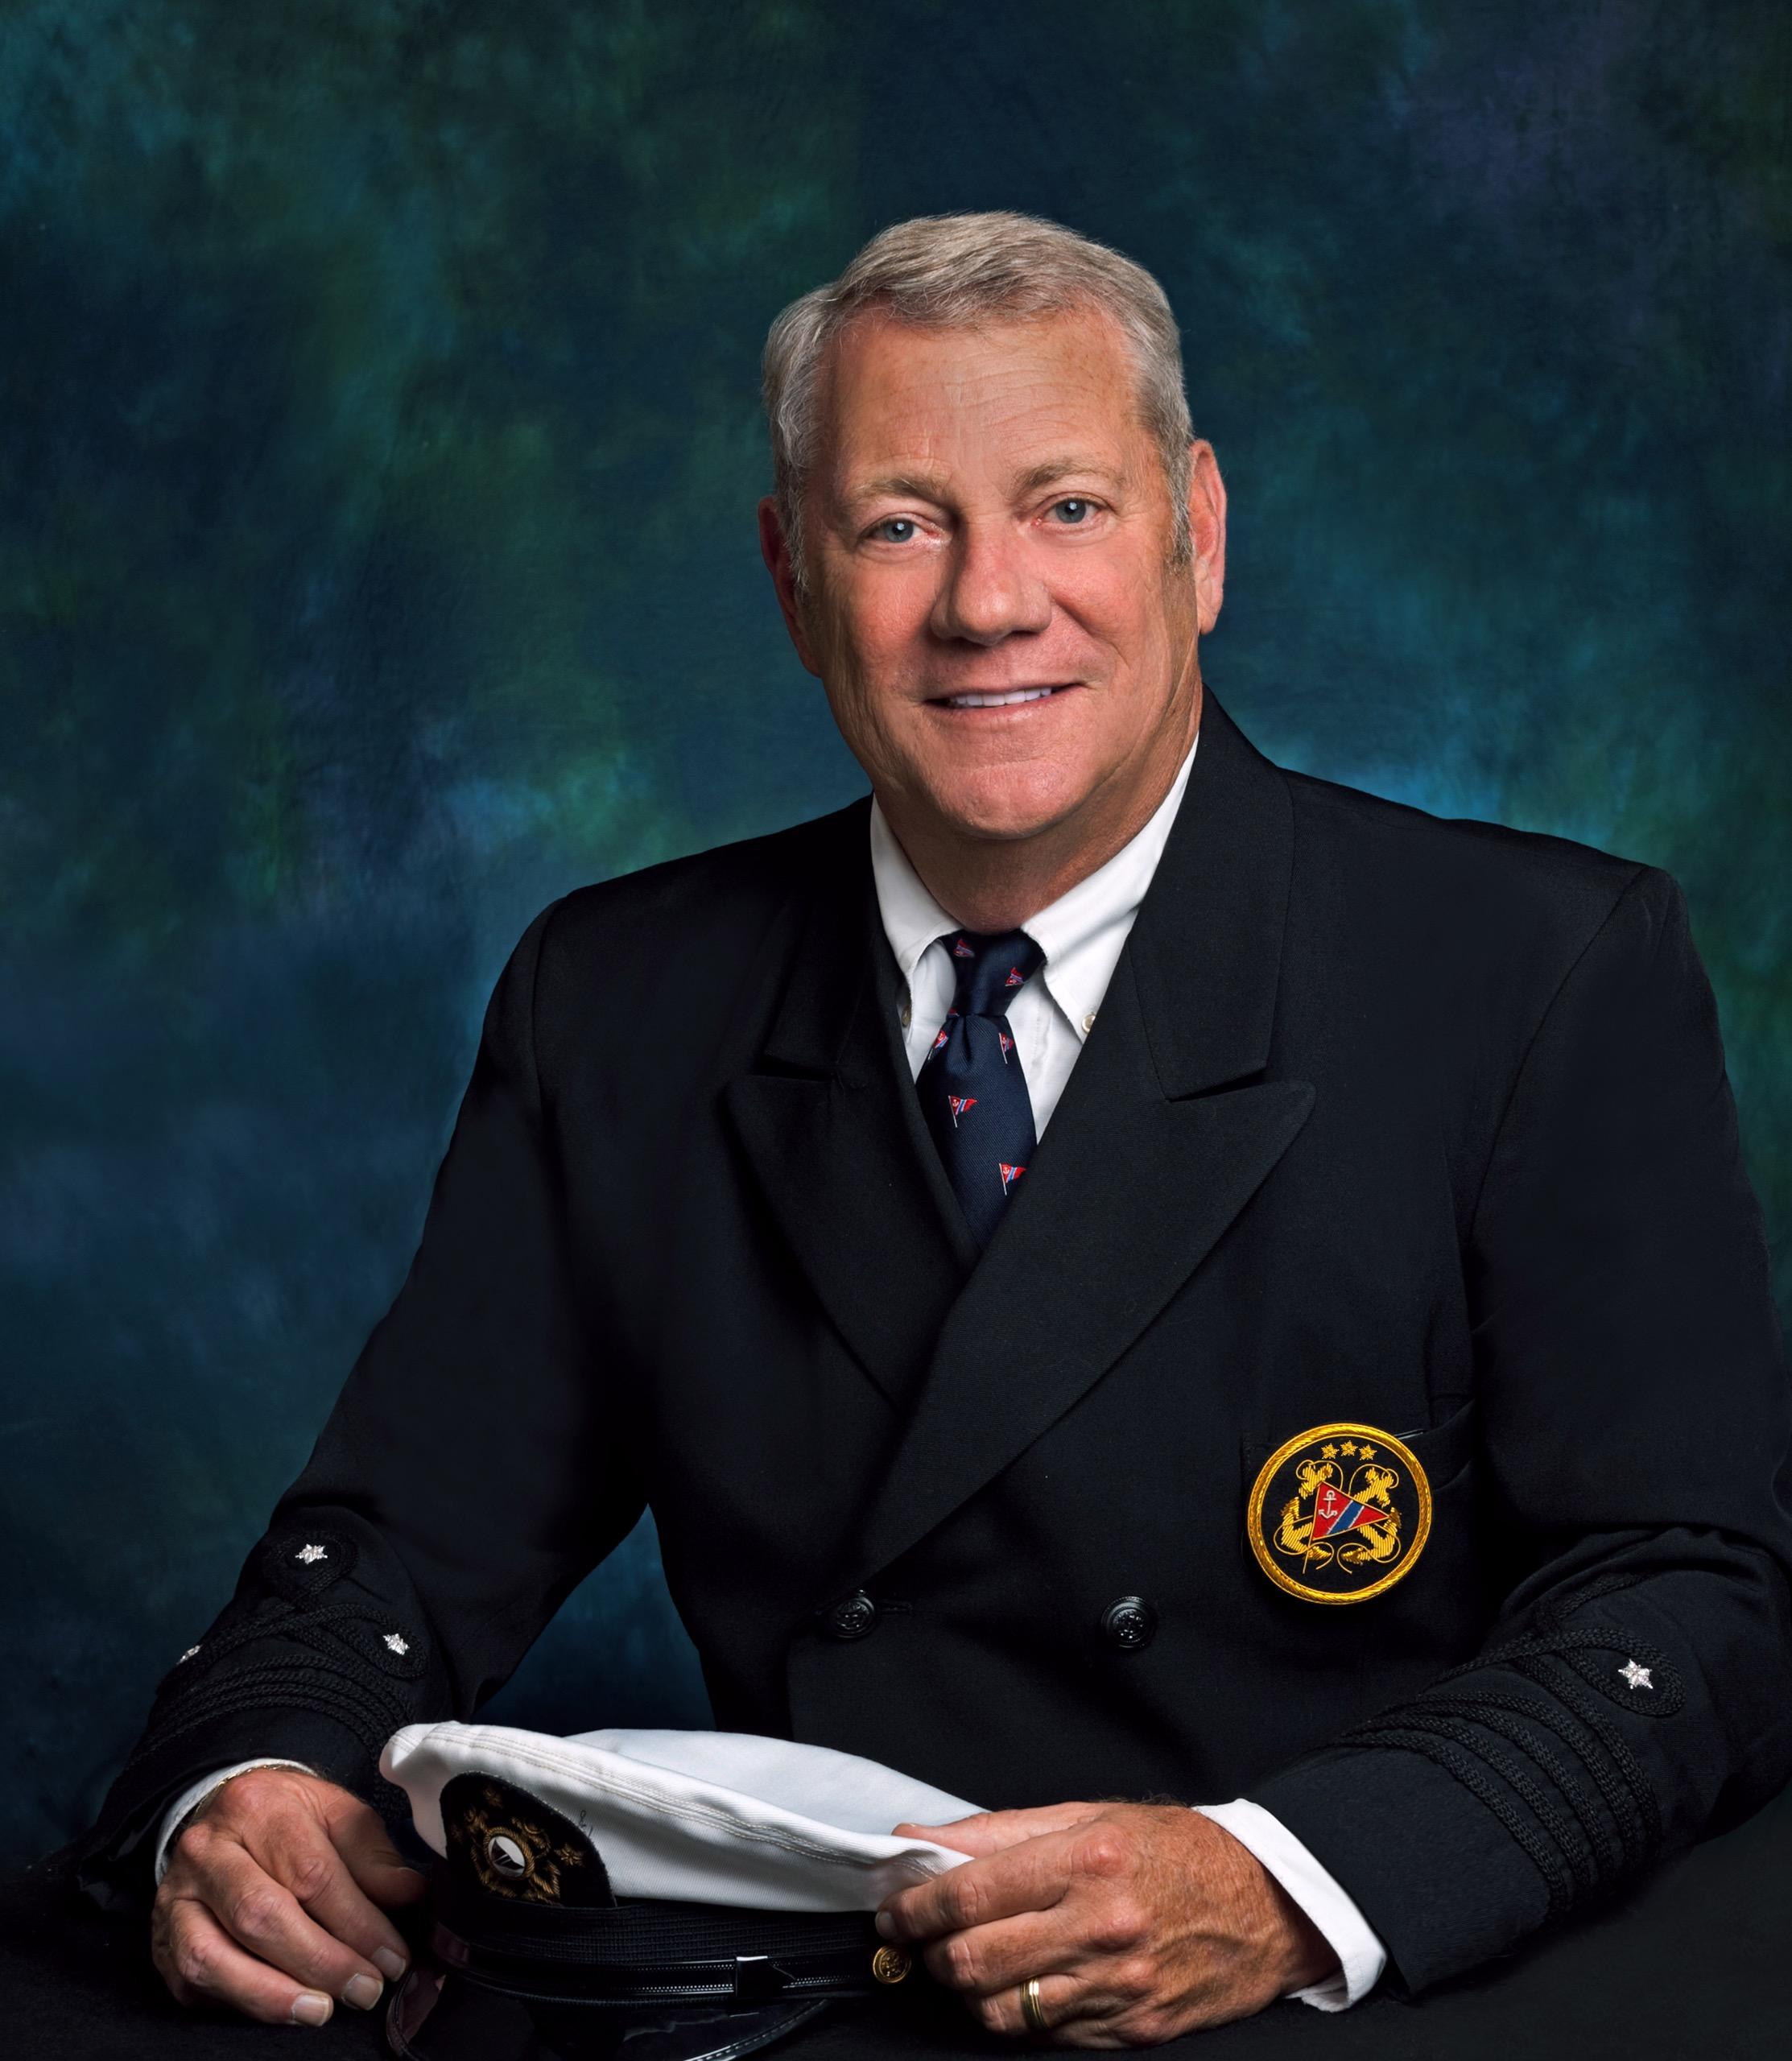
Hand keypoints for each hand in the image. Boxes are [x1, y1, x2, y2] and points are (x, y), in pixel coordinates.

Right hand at [151, 1765, 426, 2026]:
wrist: (223, 1817)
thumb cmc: (288, 1819)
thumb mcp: (336, 1814)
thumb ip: (373, 1855)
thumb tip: (409, 1894)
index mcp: (257, 1807)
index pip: (310, 1873)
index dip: (357, 1922)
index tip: (392, 1958)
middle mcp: (206, 1851)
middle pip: (261, 1915)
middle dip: (320, 1962)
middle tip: (364, 1990)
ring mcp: (175, 1898)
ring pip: (212, 1957)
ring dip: (270, 1994)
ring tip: (320, 2010)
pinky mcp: (161, 1940)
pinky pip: (191, 1984)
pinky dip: (236, 2003)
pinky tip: (278, 2009)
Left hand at [877, 1801, 1337, 2046]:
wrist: (1268, 1906)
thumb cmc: (1177, 1850)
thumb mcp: (1089, 1815)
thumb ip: (997, 1832)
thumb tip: (920, 1841)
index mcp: (1085, 1859)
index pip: (970, 1893)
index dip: (916, 1906)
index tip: (894, 1909)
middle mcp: (1100, 1924)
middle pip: (973, 1959)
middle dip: (929, 1953)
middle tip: (919, 1939)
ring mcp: (1118, 1984)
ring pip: (1000, 2009)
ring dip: (966, 1990)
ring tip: (965, 1963)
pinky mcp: (1132, 2027)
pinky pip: (1046, 2035)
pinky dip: (1019, 2013)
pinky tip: (1019, 1985)